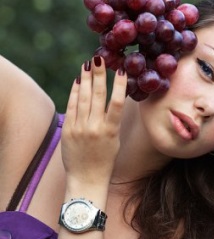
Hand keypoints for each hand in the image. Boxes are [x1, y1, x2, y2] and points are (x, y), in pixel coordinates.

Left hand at [61, 56, 126, 187]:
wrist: (86, 180)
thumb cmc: (105, 159)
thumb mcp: (115, 139)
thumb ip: (113, 119)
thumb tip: (113, 96)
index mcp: (110, 130)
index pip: (116, 103)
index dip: (119, 85)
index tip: (121, 70)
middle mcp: (94, 128)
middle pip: (97, 96)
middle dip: (98, 75)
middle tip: (99, 58)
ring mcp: (79, 129)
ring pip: (83, 98)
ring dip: (86, 79)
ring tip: (88, 64)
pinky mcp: (67, 130)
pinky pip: (71, 107)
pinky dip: (74, 93)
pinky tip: (78, 81)